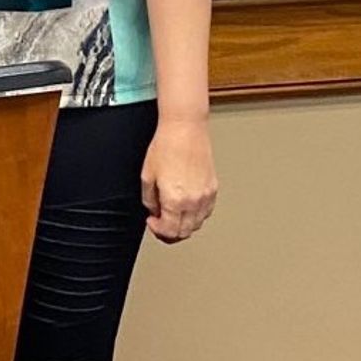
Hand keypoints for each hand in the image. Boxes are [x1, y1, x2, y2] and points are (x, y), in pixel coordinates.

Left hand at [140, 116, 217, 242]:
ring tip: (172, 214)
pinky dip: (195, 215)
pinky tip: (186, 206)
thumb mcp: (147, 176)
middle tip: (160, 222)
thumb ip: (149, 200)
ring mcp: (206, 195)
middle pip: (185, 232)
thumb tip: (154, 210)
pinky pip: (206, 211)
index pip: (170, 231)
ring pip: (197, 224)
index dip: (158, 230)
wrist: (184, 129)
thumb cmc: (166, 146)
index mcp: (175, 200)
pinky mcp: (213, 187)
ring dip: (183, 224)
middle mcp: (194, 200)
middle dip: (170, 231)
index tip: (152, 222)